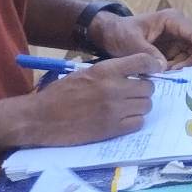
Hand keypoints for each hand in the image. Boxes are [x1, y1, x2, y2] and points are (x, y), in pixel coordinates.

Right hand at [24, 52, 157, 145]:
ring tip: (126, 107)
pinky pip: (138, 123)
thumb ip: (110, 72)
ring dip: (139, 106)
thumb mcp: (85, 73)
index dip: (152, 66)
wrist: (40, 118)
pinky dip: (134, 121)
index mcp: (105, 70)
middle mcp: (114, 88)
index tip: (152, 71)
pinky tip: (122, 120)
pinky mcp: (112, 129)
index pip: (143, 62)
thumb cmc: (59, 94)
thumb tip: (134, 74)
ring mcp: (114, 110)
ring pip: (146, 106)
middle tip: (132, 94)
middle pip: (149, 87)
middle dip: (143, 90)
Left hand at [93, 8, 191, 67]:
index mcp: (172, 19)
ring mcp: (177, 39)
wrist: (108, 35)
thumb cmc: (119, 33)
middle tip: (188, 73)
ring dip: (188, 65)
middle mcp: (179, 28)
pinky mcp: (173, 49)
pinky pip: (184, 59)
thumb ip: (147, 53)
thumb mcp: (130, 42)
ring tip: (172, 74)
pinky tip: (169, 73)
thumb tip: (164, 66)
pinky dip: (181, 68)